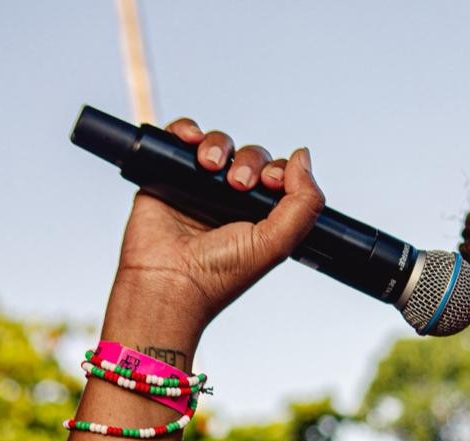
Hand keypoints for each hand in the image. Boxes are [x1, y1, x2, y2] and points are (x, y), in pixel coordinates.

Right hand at [107, 117, 324, 337]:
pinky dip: (186, 130)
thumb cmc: (221, 272)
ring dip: (219, 145)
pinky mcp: (167, 175)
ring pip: (219, 145)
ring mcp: (200, 187)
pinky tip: (189, 140)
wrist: (167, 281)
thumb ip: (303, 203)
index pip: (279, 177)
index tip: (270, 183)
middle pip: (251, 158)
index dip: (280, 172)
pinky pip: (180, 139)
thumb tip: (303, 156)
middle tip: (238, 184)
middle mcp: (232, 201)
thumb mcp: (277, 243)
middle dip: (250, 161)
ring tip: (209, 165)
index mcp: (261, 216)